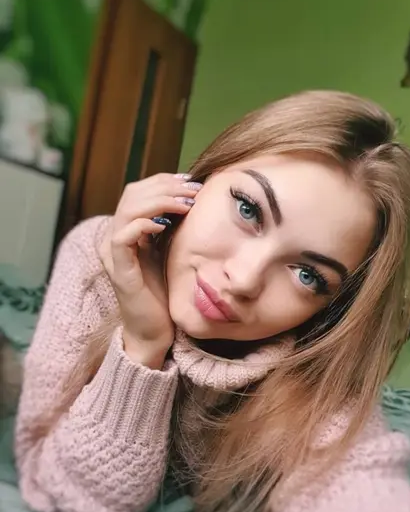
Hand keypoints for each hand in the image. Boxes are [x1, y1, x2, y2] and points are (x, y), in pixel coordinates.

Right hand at [99, 173, 200, 367]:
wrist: (154, 330)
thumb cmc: (164, 293)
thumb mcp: (169, 252)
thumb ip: (170, 227)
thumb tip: (190, 198)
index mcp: (126, 230)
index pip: (137, 192)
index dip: (162, 181)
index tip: (189, 181)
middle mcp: (115, 238)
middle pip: (131, 195)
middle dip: (165, 188)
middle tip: (193, 191)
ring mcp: (113, 254)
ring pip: (127, 210)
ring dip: (159, 201)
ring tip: (186, 205)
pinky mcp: (119, 270)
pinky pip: (123, 237)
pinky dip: (144, 224)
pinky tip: (166, 224)